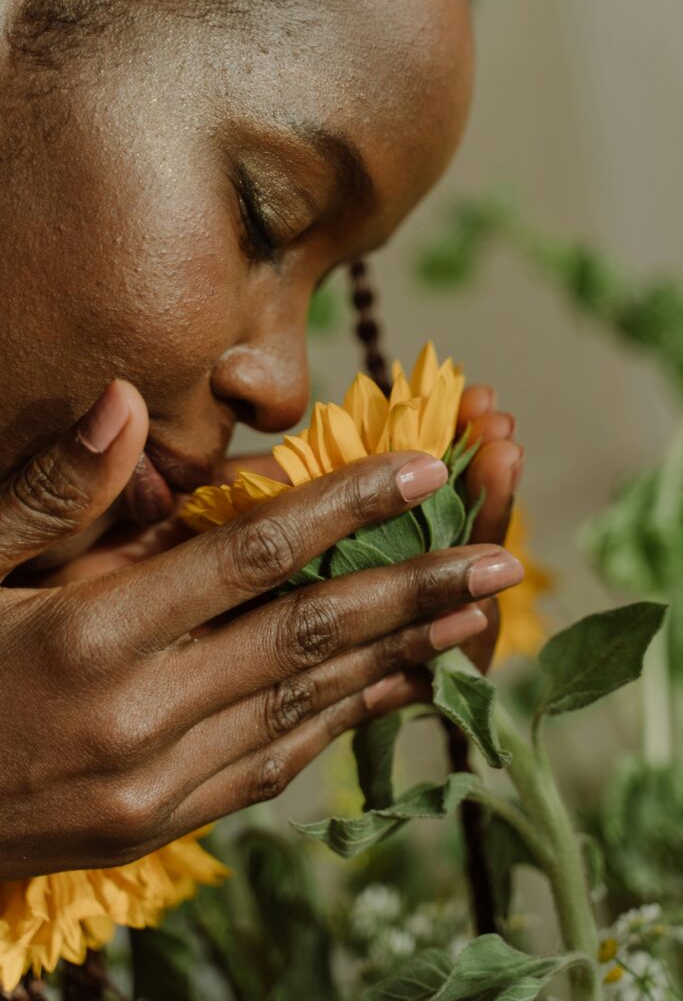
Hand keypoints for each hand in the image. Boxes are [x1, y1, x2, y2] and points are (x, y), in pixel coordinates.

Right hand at [0, 382, 522, 877]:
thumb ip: (51, 491)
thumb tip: (127, 401)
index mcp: (86, 635)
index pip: (246, 557)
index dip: (342, 507)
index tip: (420, 469)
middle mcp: (136, 715)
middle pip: (303, 636)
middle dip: (412, 588)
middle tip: (502, 557)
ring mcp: (154, 784)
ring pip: (304, 705)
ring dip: (399, 657)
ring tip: (475, 617)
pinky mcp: (159, 823)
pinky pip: (272, 764)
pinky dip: (342, 722)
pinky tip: (396, 690)